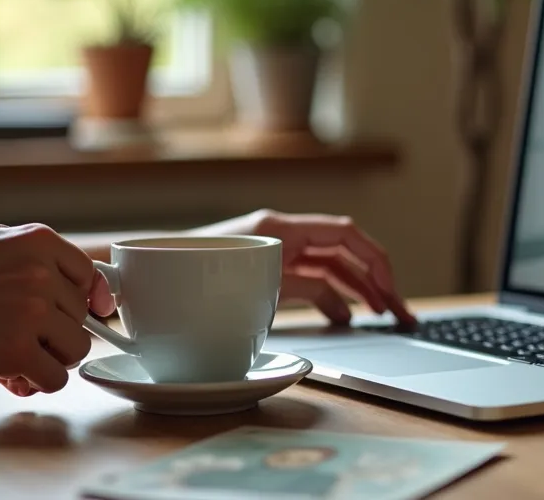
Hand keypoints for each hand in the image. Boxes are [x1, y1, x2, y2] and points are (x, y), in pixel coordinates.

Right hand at [0, 222, 97, 394]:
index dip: (85, 301)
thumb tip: (86, 286)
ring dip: (50, 359)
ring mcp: (31, 313)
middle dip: (54, 332)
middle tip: (18, 337)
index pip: (89, 276)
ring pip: (76, 349)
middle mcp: (41, 274)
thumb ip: (34, 255)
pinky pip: (56, 378)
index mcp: (38, 241)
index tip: (81, 316)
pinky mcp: (15, 351)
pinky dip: (37, 383)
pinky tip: (11, 377)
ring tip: (16, 358)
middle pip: (80, 318)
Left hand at [193, 210, 415, 326]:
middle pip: (344, 252)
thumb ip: (305, 290)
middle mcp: (282, 234)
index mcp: (280, 228)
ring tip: (385, 314)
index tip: (389, 290)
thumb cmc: (191, 278)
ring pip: (331, 266)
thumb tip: (344, 308)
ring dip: (360, 289)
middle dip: (377, 280)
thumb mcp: (259, 286)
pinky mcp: (267, 270)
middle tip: (400, 312)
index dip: (374, 260)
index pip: (344, 234)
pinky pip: (311, 278)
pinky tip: (346, 315)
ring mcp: (276, 251)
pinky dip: (333, 294)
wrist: (144, 281)